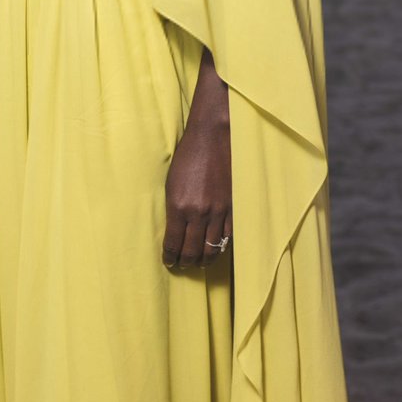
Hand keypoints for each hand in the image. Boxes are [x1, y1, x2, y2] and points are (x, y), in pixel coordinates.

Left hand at [162, 50, 232, 270]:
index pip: (173, 244)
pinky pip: (228, 237)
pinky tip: (215, 249)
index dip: (170, 257)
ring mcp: (218, 211)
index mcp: (178, 206)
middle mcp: (199, 213)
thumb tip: (173, 230)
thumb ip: (173, 208)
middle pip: (193, 252)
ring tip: (198, 262)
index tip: (168, 262)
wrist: (213, 136)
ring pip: (212, 249)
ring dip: (204, 259)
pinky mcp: (233, 207)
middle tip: (182, 265)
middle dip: (186, 263)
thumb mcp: (171, 181)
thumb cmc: (188, 155)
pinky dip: (220, 247)